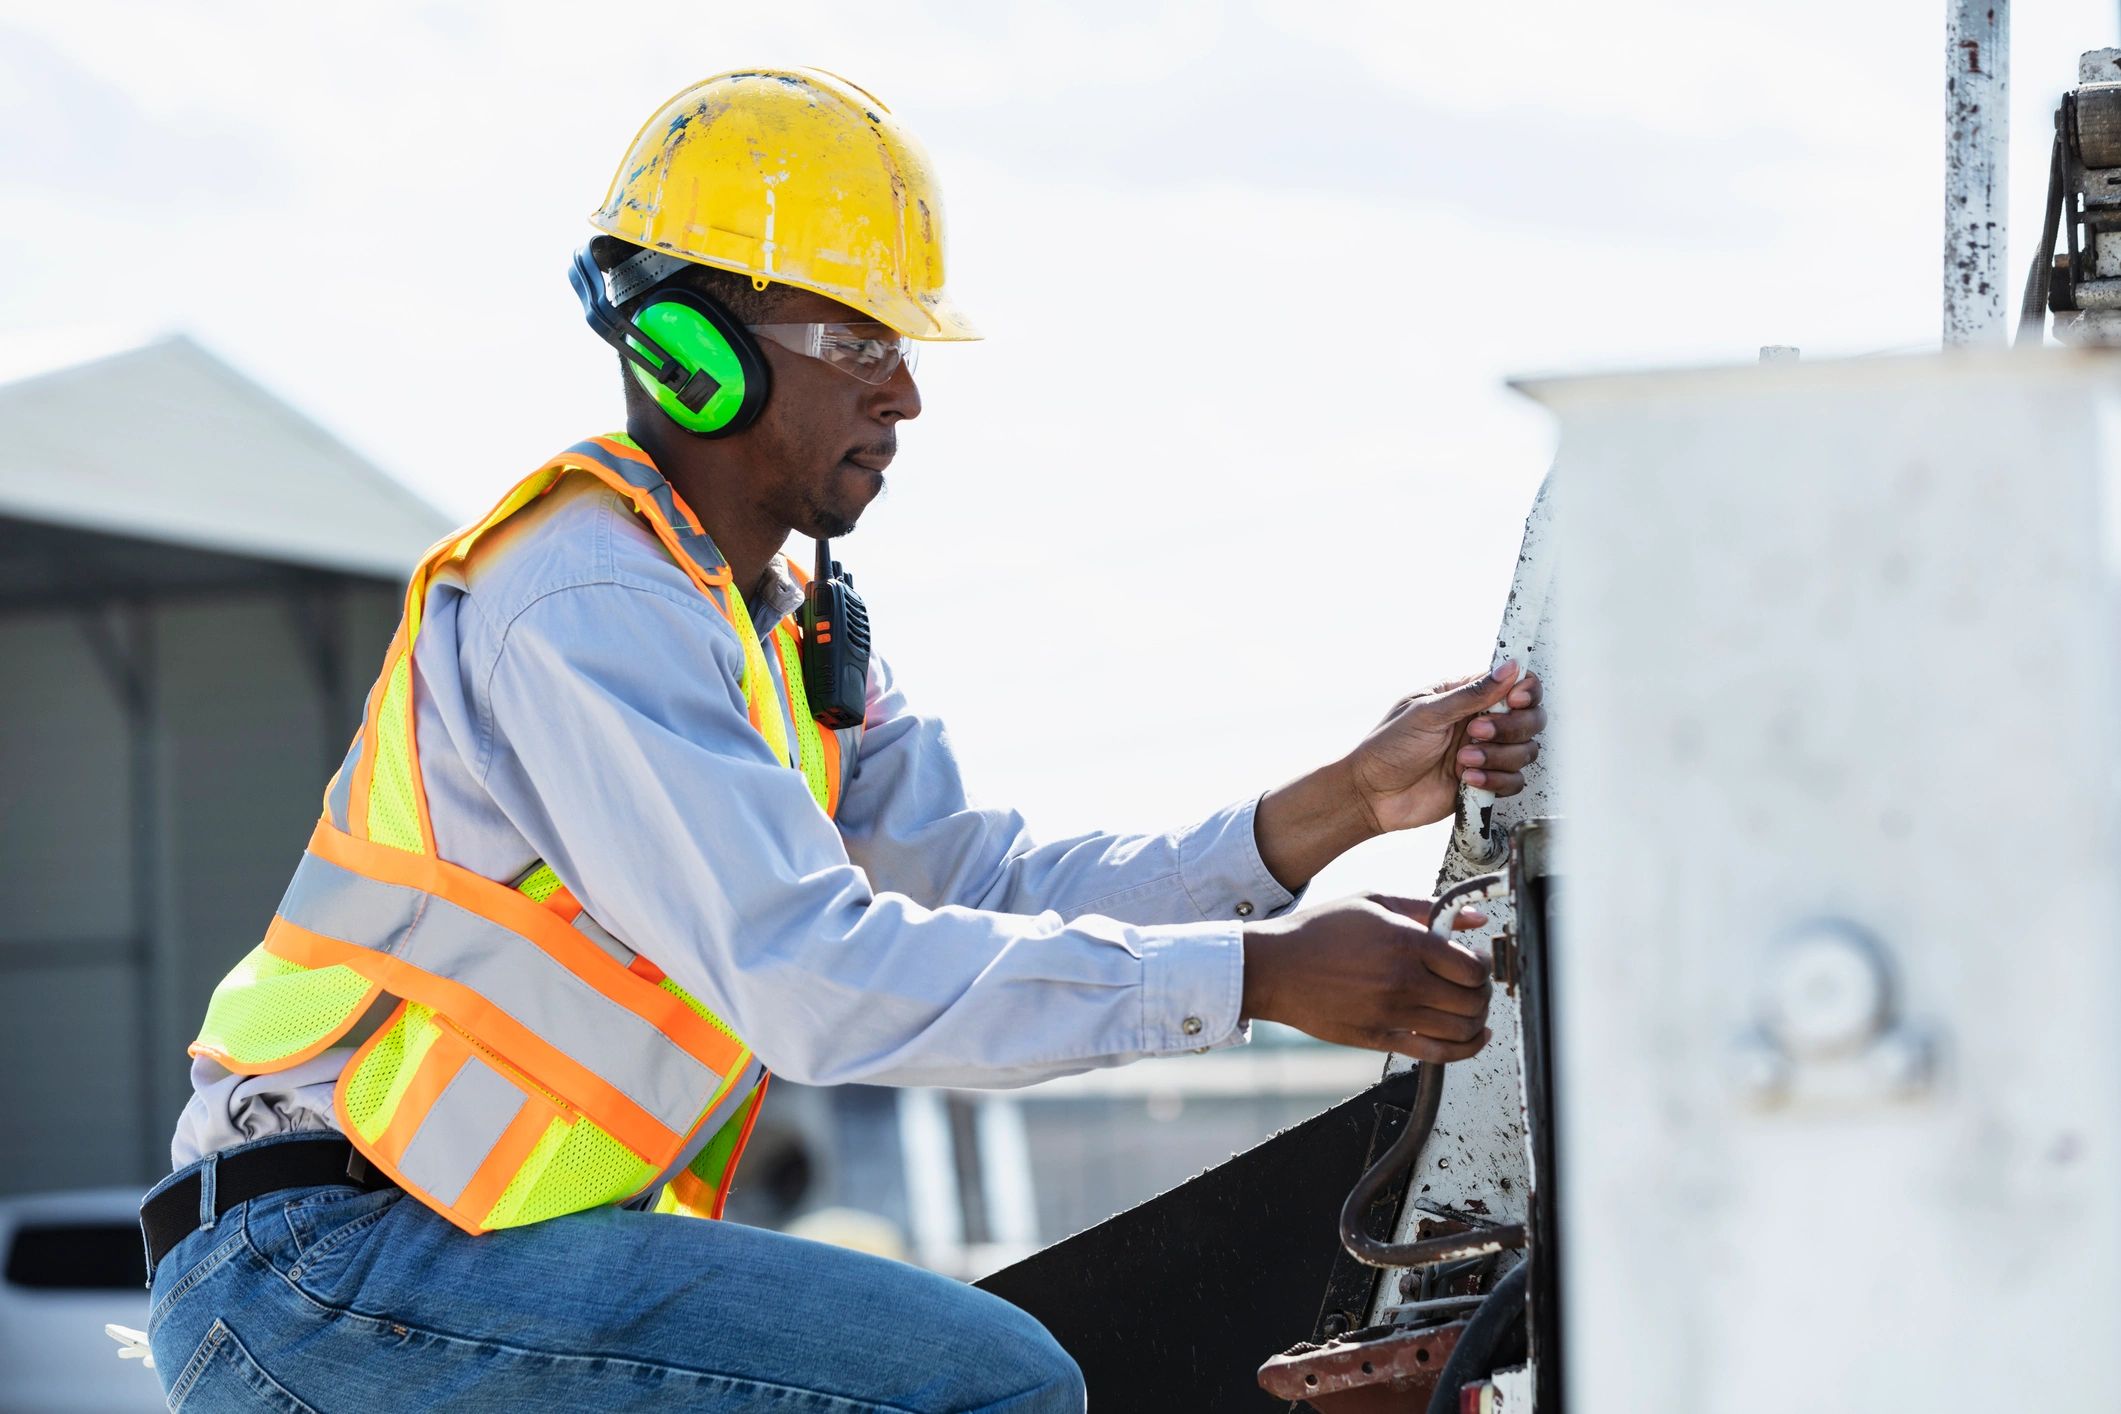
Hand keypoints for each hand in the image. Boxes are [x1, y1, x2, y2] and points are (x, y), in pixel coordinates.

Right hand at [1240, 895, 1494, 1061]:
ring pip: (1462, 1029)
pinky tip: (1473, 1038)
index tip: (1476, 960)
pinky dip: (1465, 1049)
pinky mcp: (1379, 1039)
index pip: (1472, 967)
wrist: (1276, 968)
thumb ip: (1428, 908)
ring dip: (1477, 1019)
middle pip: (1473, 1000)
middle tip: (1474, 984)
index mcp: (1406, 943)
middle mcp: (1404, 982)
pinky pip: (1437, 1054)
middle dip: (1483, 992)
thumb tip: (1476, 917)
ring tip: (1469, 1007)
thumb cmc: (1320, 930)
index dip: (1483, 965)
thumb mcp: (1374, 902)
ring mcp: (1392, 1015)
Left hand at [1350, 662, 1545, 833]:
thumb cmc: (1388, 748)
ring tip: (1462, 760)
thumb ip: (1472, 694)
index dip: (1525, 691)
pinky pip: (1514, 781)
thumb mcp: (1427, 714)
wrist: (1371, 795)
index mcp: (1465, 696)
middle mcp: (1480, 722)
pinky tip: (1467, 779)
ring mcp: (1484, 752)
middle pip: (1530, 718)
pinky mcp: (1484, 782)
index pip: (1516, 684)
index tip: (1515, 700)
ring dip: (1498, 756)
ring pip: (1525, 751)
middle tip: (1476, 732)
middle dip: (1510, 727)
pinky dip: (1495, 781)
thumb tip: (1509, 668)